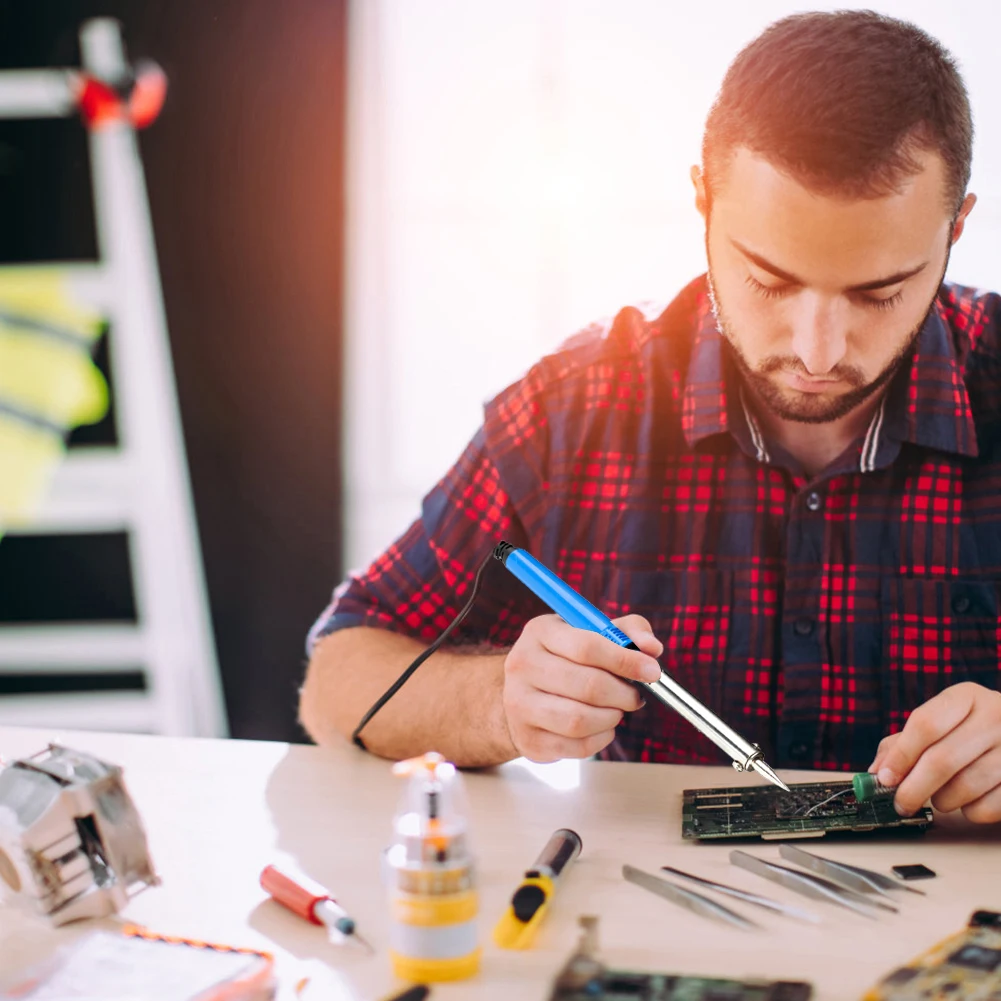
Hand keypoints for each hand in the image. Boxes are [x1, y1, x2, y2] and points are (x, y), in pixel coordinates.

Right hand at [502, 613, 661, 761]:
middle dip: (623, 694)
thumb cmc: (566, 657)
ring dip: (612, 717)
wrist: (522, 690)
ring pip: (580, 720)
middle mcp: (522, 665)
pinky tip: (602, 725)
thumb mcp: (591, 632)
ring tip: (616, 709)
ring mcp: (520, 704)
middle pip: (588, 686)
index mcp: (540, 632)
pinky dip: (601, 738)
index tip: (652, 671)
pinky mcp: (528, 739)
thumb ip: (628, 631)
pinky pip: (577, 746)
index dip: (626, 661)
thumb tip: (653, 649)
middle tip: (635, 696)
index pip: (587, 647)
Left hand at [869, 682, 1000, 821]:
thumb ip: (903, 743)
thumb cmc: (968, 731)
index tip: (884, 778)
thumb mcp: (939, 722)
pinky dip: (968, 812)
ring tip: (938, 796)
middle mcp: (995, 717)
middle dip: (913, 788)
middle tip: (900, 804)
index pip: (925, 724)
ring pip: (965, 787)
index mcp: (967, 697)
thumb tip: (877, 772)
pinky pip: (987, 807)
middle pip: (942, 760)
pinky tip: (968, 800)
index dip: (901, 755)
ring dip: (941, 800)